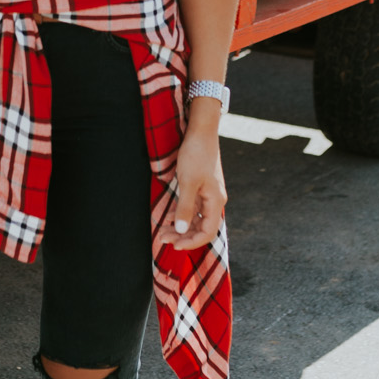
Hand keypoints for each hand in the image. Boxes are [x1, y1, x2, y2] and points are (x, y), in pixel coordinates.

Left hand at [154, 122, 226, 252]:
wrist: (200, 132)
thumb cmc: (196, 155)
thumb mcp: (188, 182)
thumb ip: (185, 208)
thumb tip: (181, 231)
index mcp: (216, 202)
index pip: (207, 232)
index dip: (192, 242)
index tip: (174, 245)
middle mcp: (214, 202)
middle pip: (201, 228)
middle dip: (183, 236)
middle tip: (162, 238)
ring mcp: (207, 196)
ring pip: (195, 220)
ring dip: (180, 228)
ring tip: (163, 231)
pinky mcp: (200, 189)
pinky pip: (192, 209)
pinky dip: (181, 216)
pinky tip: (169, 218)